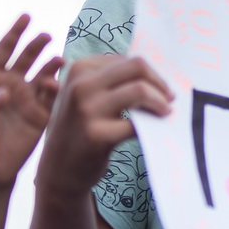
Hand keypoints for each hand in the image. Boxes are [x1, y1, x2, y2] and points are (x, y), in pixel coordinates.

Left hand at [0, 15, 60, 188]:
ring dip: (50, 65)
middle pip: (25, 59)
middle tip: (46, 37)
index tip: (27, 17)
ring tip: (58, 59)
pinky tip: (57, 82)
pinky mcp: (40, 115)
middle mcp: (11, 85)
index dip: (14, 34)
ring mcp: (27, 99)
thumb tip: (6, 91)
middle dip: (36, 45)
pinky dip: (55, 89)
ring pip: (42, 75)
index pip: (2, 50)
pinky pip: (51, 98)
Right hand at [37, 53, 173, 198]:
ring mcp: (86, 109)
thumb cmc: (80, 128)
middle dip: (160, 83)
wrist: (58, 168)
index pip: (129, 60)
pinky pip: (136, 124)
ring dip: (160, 102)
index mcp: (80, 68)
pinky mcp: (96, 135)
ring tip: (165, 113)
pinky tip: (152, 131)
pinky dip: (151, 126)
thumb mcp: (86, 96)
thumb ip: (112, 81)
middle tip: (170, 98)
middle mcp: (80, 84)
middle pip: (137, 67)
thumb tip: (154, 74)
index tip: (161, 88)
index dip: (151, 74)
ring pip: (139, 90)